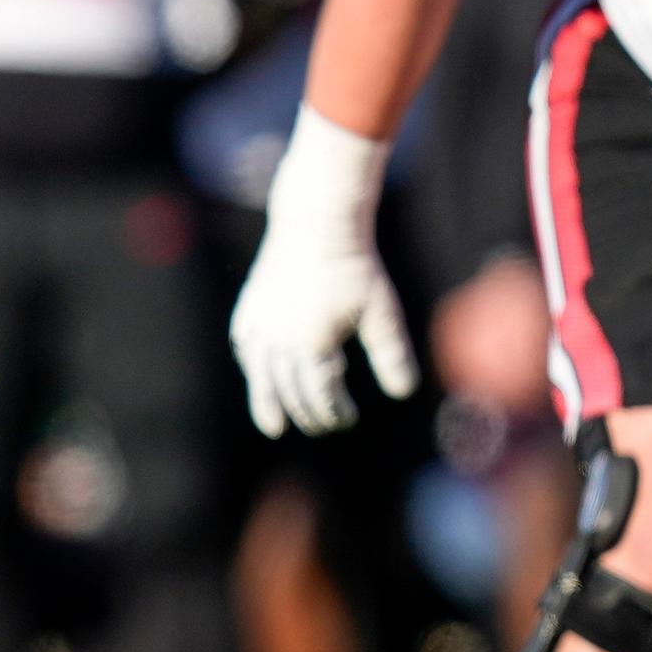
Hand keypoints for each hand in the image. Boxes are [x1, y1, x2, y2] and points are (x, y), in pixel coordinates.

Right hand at [228, 113, 416, 435]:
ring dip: (267, 402)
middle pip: (290, 390)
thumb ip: (392, 355)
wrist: (316, 225)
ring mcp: (260, 325)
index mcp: (312, 345)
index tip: (347, 418)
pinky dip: (253, 368)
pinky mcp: (250, 309)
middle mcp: (280, 340)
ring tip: (272, 426)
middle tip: (322, 424)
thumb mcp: (382, 312)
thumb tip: (404, 394)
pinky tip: (259, 375)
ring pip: (262, 375)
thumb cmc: (355, 269)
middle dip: (307, 412)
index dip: (334, 412)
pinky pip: (246, 348)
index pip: (321, 394)